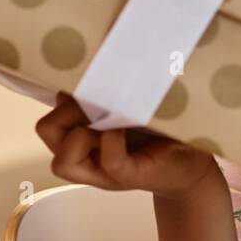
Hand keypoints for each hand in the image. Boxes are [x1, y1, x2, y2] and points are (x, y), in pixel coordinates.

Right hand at [35, 93, 218, 199]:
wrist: (194, 161)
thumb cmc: (161, 129)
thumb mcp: (128, 104)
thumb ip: (104, 92)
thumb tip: (88, 64)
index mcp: (81, 137)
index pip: (46, 119)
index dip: (62, 97)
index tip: (93, 86)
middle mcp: (86, 156)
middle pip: (46, 131)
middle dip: (67, 112)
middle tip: (100, 105)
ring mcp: (105, 171)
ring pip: (62, 162)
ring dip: (82, 134)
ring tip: (113, 121)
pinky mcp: (130, 176)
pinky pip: (109, 161)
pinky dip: (114, 141)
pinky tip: (129, 126)